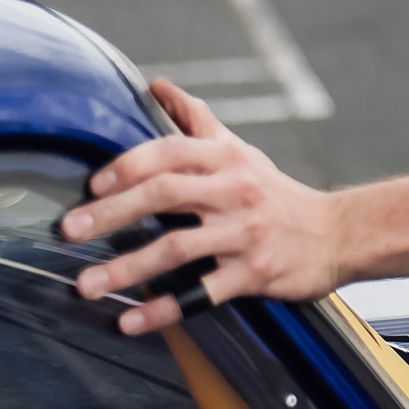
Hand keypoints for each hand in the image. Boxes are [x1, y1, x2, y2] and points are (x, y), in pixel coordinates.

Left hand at [62, 80, 339, 334]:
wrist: (338, 234)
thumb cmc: (277, 194)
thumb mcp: (241, 152)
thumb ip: (198, 121)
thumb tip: (159, 87)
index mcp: (228, 160)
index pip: (170, 152)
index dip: (127, 167)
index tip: (92, 187)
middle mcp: (236, 192)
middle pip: (165, 195)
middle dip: (111, 213)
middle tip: (70, 230)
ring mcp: (245, 234)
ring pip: (176, 248)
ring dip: (126, 267)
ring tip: (86, 285)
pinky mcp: (254, 273)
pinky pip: (200, 294)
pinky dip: (162, 310)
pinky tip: (129, 321)